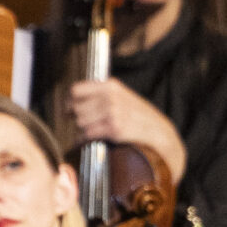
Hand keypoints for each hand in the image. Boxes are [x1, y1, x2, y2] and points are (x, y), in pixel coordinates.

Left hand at [67, 78, 187, 185]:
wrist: (158, 132)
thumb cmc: (139, 117)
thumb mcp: (122, 97)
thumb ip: (101, 95)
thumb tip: (72, 101)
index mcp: (111, 86)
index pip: (76, 90)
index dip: (68, 102)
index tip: (67, 110)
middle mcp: (110, 96)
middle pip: (76, 108)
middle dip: (77, 118)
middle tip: (86, 124)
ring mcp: (112, 112)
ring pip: (80, 122)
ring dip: (83, 130)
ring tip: (95, 131)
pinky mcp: (113, 128)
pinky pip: (87, 134)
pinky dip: (85, 140)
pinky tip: (91, 140)